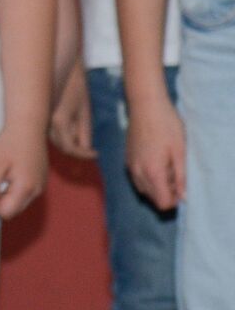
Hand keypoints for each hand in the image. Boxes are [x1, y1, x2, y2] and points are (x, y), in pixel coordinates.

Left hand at [0, 124, 46, 218]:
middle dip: (0, 202)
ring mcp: (42, 186)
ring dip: (7, 196)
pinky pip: (26, 194)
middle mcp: (37, 190)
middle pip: (14, 210)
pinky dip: (15, 190)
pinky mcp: (42, 180)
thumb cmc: (9, 144)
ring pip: (20, 203)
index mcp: (26, 188)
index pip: (6, 212)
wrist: (28, 126)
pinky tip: (10, 174)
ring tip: (2, 176)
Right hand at [48, 66, 94, 159]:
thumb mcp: (84, 110)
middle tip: (90, 149)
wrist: (59, 67)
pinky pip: (50, 131)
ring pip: (55, 140)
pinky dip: (61, 133)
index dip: (84, 154)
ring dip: (68, 141)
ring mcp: (41, 119)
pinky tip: (71, 126)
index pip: (71, 148)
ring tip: (82, 136)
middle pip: (61, 146)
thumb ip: (84, 130)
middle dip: (76, 149)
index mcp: (59, 121)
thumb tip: (85, 147)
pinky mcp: (40, 116)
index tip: (96, 153)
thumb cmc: (76, 85)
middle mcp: (46, 123)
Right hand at [125, 96, 184, 211]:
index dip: (174, 199)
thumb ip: (181, 176)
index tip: (181, 184)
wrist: (144, 106)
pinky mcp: (127, 160)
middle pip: (152, 198)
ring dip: (156, 185)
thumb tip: (183, 196)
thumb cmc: (166, 125)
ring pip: (144, 190)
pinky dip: (148, 178)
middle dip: (166, 192)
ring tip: (166, 166)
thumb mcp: (180, 151)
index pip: (162, 202)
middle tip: (175, 172)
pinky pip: (137, 179)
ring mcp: (130, 167)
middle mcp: (137, 173)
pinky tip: (156, 162)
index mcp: (152, 172)